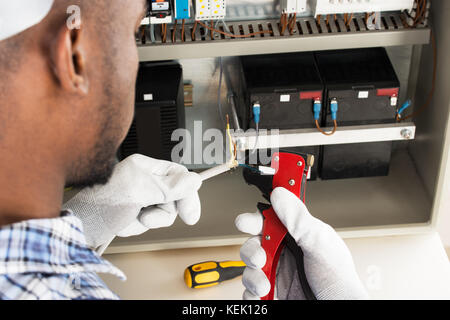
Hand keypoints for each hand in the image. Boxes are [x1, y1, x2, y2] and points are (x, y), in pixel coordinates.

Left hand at [63, 154, 201, 248]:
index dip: (187, 195)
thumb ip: (170, 186)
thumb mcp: (139, 192)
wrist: (76, 227)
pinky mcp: (132, 212)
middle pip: (173, 198)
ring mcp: (138, 196)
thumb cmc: (99, 204)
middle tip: (146, 216)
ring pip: (161, 213)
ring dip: (145, 221)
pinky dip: (135, 227)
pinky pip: (148, 222)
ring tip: (129, 218)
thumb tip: (195, 179)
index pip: (179, 176)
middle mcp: (143, 179)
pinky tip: (122, 223)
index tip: (190, 215)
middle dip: (159, 212)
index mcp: (145, 167)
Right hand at [235, 187, 368, 299]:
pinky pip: (250, 290)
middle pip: (254, 243)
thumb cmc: (339, 281)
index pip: (270, 220)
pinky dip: (251, 293)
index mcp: (298, 235)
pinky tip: (263, 294)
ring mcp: (278, 273)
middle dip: (251, 250)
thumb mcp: (320, 243)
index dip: (255, 219)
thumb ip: (298, 219)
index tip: (246, 222)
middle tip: (260, 258)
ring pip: (249, 267)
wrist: (339, 309)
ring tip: (265, 283)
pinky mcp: (272, 293)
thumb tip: (280, 195)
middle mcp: (286, 252)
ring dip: (252, 275)